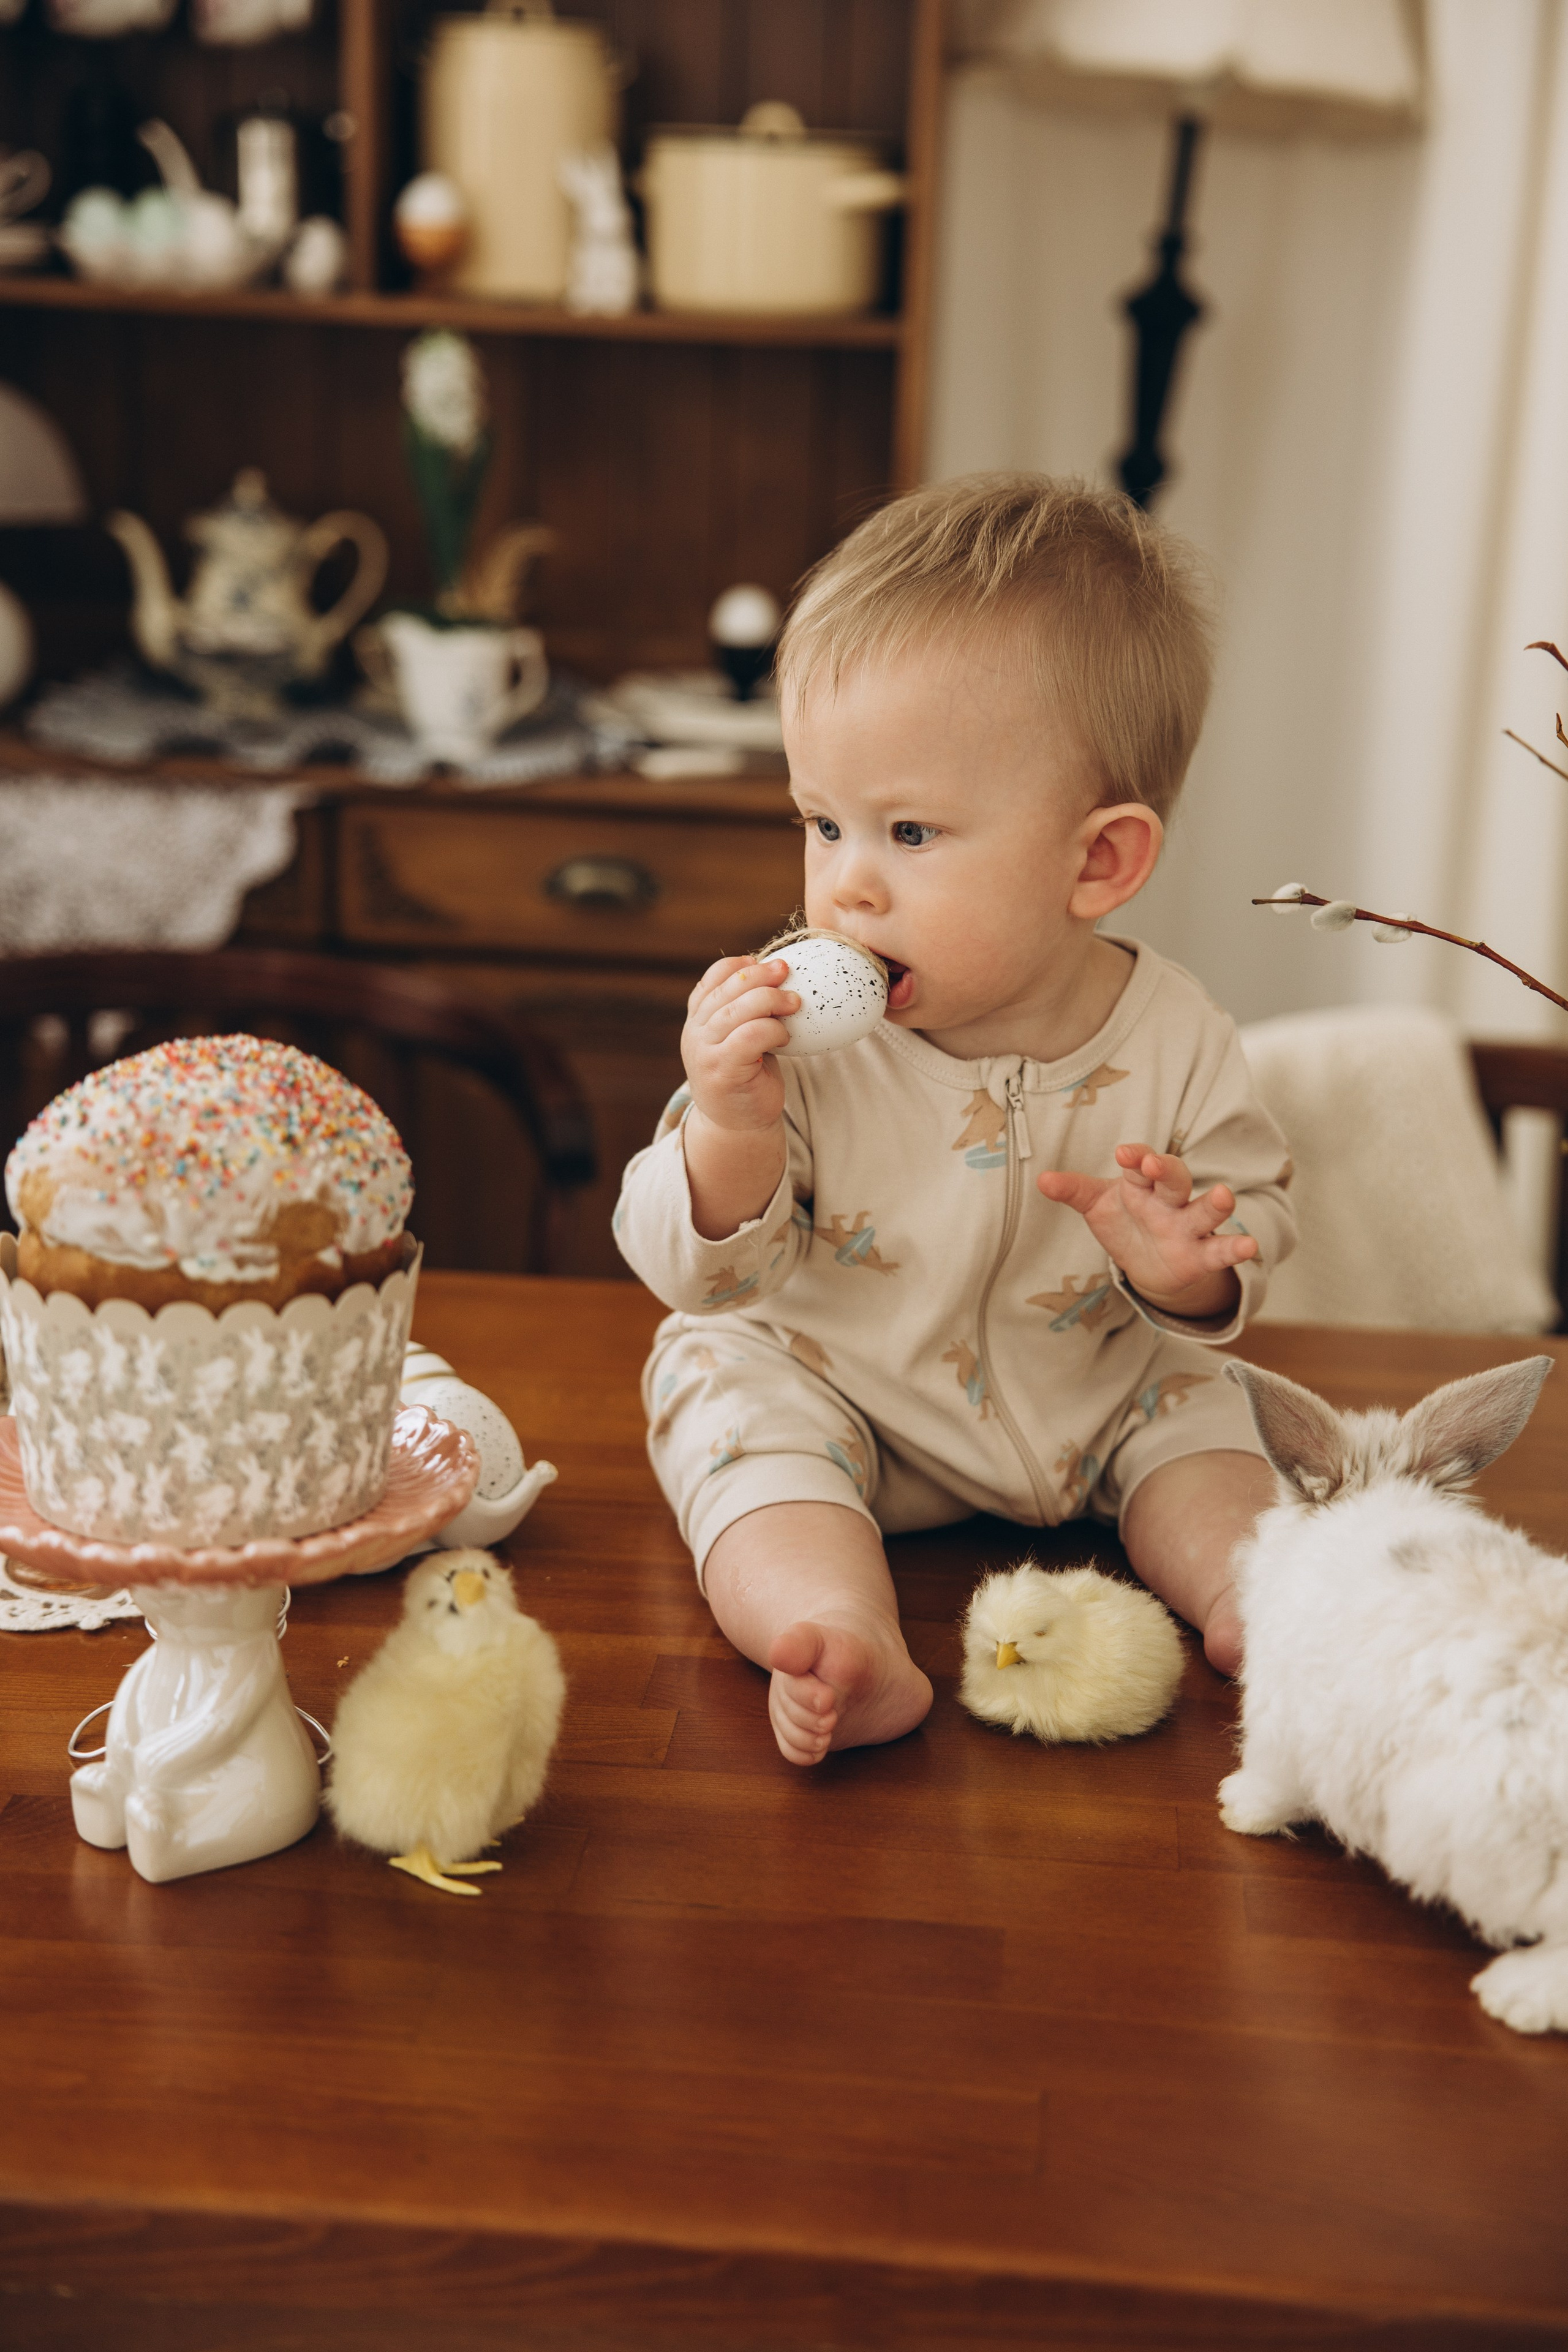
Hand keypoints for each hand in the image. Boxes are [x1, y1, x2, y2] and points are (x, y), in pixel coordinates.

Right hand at [681, 955, 797, 1135]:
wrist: (737, 1124)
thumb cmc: (747, 1076)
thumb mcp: (740, 1038)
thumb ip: (744, 1011)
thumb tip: (774, 973)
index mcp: (697, 1020)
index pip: (710, 981)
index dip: (736, 966)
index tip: (761, 961)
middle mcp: (695, 1033)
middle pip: (726, 990)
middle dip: (760, 976)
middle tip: (786, 971)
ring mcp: (705, 1052)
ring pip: (738, 1010)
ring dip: (771, 1000)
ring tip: (795, 1003)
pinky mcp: (722, 1070)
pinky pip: (750, 1036)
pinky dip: (772, 1029)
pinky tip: (785, 1036)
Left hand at [1036, 1144, 1256, 1316]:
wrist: (1148, 1263)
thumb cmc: (1124, 1222)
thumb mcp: (1097, 1206)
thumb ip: (1073, 1191)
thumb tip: (1041, 1179)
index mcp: (1141, 1183)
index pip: (1139, 1164)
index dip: (1134, 1157)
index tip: (1122, 1154)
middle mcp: (1168, 1200)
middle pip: (1174, 1178)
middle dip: (1167, 1169)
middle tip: (1155, 1164)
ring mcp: (1188, 1226)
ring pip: (1204, 1210)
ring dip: (1214, 1203)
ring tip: (1222, 1195)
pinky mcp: (1201, 1255)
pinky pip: (1220, 1251)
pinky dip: (1235, 1248)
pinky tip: (1250, 1246)